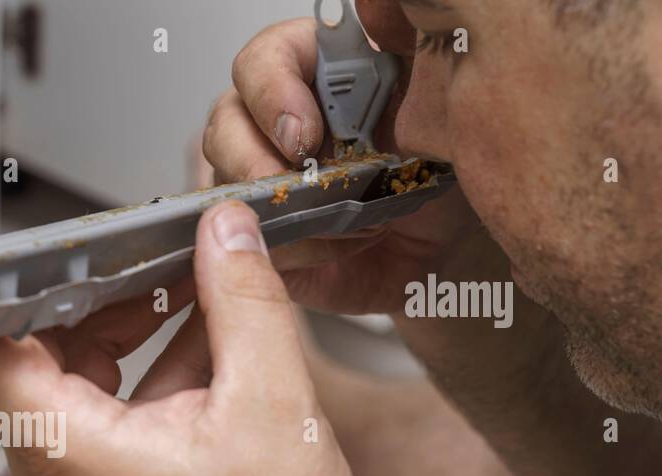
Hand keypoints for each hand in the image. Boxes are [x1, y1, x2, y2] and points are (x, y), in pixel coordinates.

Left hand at [0, 202, 362, 475]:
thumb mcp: (275, 407)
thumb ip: (245, 302)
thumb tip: (224, 233)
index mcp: (63, 444)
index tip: (40, 234)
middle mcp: (48, 464)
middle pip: (31, 342)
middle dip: (92, 284)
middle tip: (151, 240)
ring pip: (70, 369)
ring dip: (124, 320)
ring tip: (190, 277)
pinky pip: (102, 403)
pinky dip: (144, 363)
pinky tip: (206, 333)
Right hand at [204, 13, 481, 315]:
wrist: (453, 253)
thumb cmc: (450, 182)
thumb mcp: (445, 106)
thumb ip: (411, 55)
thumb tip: (379, 13)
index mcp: (323, 79)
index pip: (266, 58)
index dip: (271, 90)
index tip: (303, 134)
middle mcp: (284, 126)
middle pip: (227, 118)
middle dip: (253, 157)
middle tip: (299, 186)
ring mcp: (267, 182)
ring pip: (221, 178)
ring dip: (271, 205)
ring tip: (335, 221)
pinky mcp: (264, 235)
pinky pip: (243, 240)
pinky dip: (287, 247)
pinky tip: (331, 247)